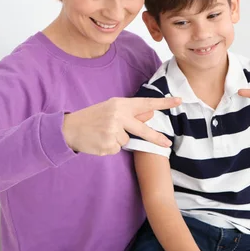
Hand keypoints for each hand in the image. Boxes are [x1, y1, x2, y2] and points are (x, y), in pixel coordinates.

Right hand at [62, 97, 180, 155]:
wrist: (69, 128)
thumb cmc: (93, 118)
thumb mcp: (111, 110)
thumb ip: (131, 113)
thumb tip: (150, 113)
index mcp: (120, 104)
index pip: (146, 102)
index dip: (163, 102)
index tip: (179, 100)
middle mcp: (118, 115)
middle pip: (142, 130)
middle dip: (156, 138)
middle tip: (167, 144)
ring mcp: (113, 130)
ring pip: (126, 141)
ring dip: (117, 140)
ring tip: (103, 134)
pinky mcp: (108, 144)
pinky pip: (117, 149)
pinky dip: (109, 147)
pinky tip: (99, 141)